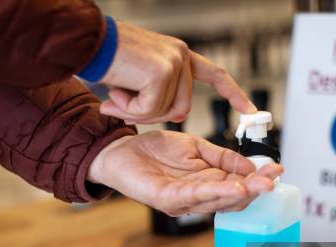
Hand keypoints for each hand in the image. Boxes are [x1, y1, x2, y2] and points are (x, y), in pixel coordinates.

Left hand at [87, 131, 282, 214]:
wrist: (121, 151)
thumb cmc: (154, 151)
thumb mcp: (195, 146)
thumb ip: (222, 156)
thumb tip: (250, 165)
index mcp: (206, 183)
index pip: (238, 185)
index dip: (258, 179)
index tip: (276, 170)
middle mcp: (197, 197)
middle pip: (232, 198)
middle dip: (255, 189)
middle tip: (272, 180)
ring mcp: (183, 201)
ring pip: (217, 200)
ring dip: (240, 193)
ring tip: (259, 185)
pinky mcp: (167, 199)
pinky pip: (195, 197)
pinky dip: (215, 192)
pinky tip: (231, 187)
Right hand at [99, 21, 255, 123]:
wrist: (86, 42)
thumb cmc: (107, 61)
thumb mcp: (140, 79)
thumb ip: (161, 95)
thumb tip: (176, 115)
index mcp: (178, 55)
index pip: (215, 74)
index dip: (233, 93)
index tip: (249, 109)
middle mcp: (180, 55)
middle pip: (183, 107)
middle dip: (154, 114)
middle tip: (125, 104)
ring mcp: (173, 62)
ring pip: (169, 111)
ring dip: (140, 111)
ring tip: (119, 93)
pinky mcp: (162, 72)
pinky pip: (151, 109)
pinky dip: (131, 108)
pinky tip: (117, 91)